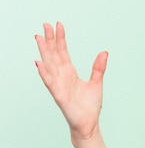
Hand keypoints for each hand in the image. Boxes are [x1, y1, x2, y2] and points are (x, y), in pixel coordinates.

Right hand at [35, 22, 107, 139]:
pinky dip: (44, 73)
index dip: (61, 39)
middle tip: (45, 24)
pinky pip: (50, 83)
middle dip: (49, 40)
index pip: (63, 52)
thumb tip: (104, 52)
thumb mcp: (97, 82)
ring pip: (49, 65)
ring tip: (38, 37)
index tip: (58, 25)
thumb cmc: (89, 105)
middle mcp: (62, 76)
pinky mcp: (59, 96)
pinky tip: (39, 63)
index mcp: (70, 73)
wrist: (89, 123)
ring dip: (44, 51)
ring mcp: (58, 85)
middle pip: (54, 55)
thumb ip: (98, 67)